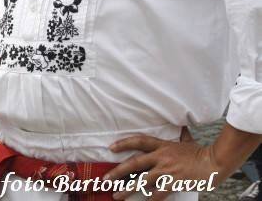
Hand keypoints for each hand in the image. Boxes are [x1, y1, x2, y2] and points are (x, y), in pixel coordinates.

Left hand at [103, 128, 222, 199]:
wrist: (215, 162)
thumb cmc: (202, 152)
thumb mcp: (187, 140)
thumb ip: (180, 135)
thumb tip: (181, 127)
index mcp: (162, 146)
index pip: (138, 141)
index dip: (123, 144)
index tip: (111, 148)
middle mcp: (161, 157)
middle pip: (134, 163)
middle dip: (117, 171)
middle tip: (105, 178)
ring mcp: (167, 170)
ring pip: (142, 181)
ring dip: (127, 189)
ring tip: (116, 195)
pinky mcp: (174, 182)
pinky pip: (158, 193)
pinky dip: (150, 199)